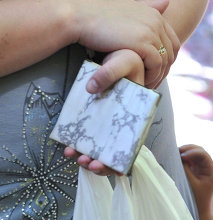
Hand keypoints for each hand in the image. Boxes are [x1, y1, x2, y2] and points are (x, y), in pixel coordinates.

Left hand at [65, 49, 142, 174]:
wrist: (115, 53)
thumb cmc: (126, 59)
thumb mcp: (123, 62)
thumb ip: (109, 73)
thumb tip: (91, 89)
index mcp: (137, 119)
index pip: (130, 149)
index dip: (118, 163)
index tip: (103, 166)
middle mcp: (124, 126)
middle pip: (114, 154)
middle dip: (99, 164)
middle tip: (86, 162)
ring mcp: (109, 123)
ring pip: (100, 149)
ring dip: (87, 157)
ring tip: (72, 154)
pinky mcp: (96, 118)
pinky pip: (89, 136)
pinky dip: (79, 144)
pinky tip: (67, 145)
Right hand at [75, 0, 179, 91]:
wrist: (79, 17)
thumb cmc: (98, 14)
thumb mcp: (128, 7)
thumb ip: (148, 7)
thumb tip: (167, 0)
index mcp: (154, 13)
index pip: (172, 41)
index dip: (167, 57)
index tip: (156, 70)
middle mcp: (156, 21)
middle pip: (172, 51)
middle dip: (165, 68)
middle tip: (153, 81)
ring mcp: (151, 31)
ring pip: (165, 59)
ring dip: (158, 75)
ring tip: (147, 84)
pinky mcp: (143, 43)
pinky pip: (156, 64)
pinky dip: (151, 75)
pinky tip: (141, 82)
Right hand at [179, 144, 212, 214]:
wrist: (201, 212)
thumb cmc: (196, 200)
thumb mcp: (191, 184)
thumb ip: (186, 170)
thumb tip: (179, 157)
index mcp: (212, 171)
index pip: (204, 155)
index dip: (192, 152)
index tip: (181, 155)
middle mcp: (209, 168)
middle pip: (200, 151)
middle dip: (188, 149)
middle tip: (176, 151)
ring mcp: (203, 169)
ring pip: (195, 154)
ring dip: (185, 153)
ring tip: (174, 154)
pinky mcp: (197, 171)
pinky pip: (191, 160)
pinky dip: (184, 158)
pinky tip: (176, 159)